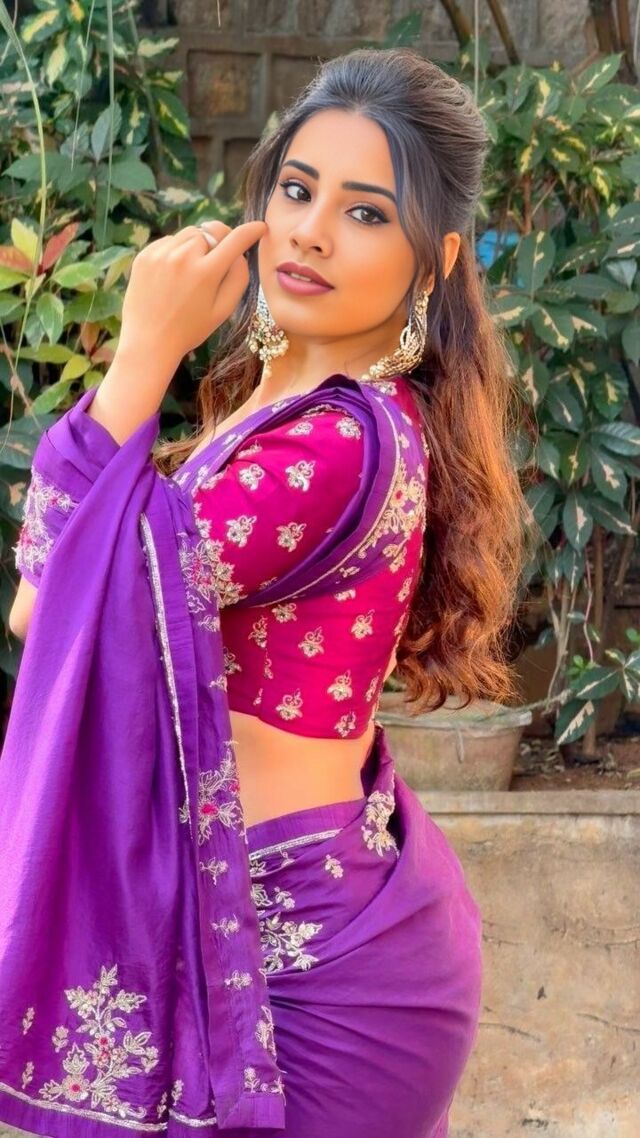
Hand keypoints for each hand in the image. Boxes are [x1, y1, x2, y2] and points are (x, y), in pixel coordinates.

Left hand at [117, 219, 266, 364]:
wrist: (148, 341)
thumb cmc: (191, 330)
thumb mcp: (223, 310)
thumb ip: (238, 278)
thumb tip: (240, 253)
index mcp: (206, 272)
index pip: (236, 239)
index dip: (252, 230)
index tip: (259, 227)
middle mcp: (183, 256)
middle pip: (211, 232)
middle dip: (217, 243)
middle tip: (214, 264)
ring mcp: (161, 253)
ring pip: (190, 233)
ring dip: (196, 245)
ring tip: (190, 272)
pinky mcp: (145, 254)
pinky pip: (169, 241)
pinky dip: (176, 251)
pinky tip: (172, 275)